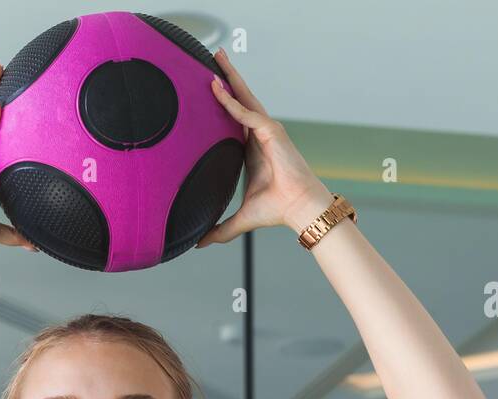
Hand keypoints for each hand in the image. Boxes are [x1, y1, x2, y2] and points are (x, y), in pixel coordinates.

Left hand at [196, 48, 334, 247]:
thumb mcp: (240, 218)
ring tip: (215, 56)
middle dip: (227, 78)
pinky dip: (230, 102)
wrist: (298, 209)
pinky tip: (215, 88)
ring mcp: (266, 130)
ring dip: (229, 77)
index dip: (221, 102)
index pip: (233, 119)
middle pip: (239, 99)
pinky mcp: (271, 131)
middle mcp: (259, 134)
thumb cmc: (276, 210)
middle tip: (212, 58)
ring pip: (244, 97)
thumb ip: (220, 230)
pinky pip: (246, 113)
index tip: (208, 89)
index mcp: (252, 148)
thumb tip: (199, 243)